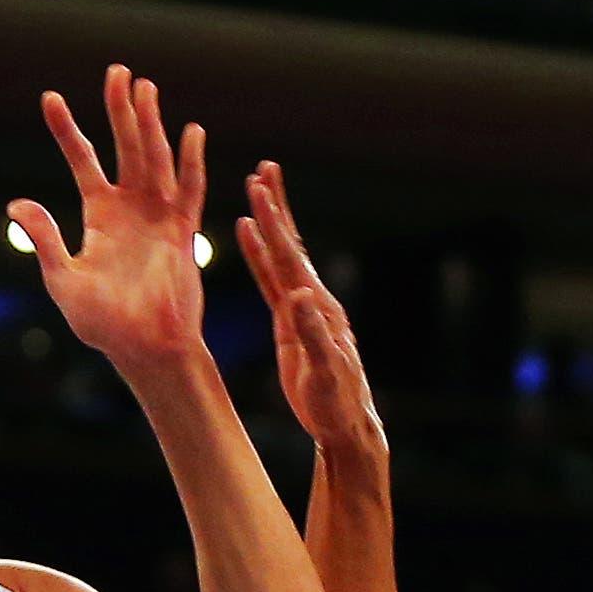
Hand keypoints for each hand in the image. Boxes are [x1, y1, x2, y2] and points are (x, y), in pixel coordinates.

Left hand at [9, 67, 206, 373]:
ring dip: (151, 125)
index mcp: (100, 217)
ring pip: (155, 159)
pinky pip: (189, 190)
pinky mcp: (183, 233)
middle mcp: (131, 209)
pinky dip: (191, 162)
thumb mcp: (64, 281)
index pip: (82, 161)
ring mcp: (159, 217)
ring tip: (145, 88)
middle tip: (116, 71)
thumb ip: (44, 239)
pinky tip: (190, 131)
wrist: (146, 349)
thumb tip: (17, 203)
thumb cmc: (104, 324)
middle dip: (120, 110)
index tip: (50, 98)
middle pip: (125, 147)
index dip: (67, 130)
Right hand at [237, 162, 383, 457]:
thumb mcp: (324, 371)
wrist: (344, 422)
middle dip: (276, 208)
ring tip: (257, 187)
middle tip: (264, 170)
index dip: (274, 224)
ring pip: (281, 256)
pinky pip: (270, 279)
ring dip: (269, 223)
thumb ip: (313, 334)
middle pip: (290, 244)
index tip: (258, 191)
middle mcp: (312, 299)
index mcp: (319, 307)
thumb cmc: (337, 401)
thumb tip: (300, 297)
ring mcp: (302, 308)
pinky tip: (248, 233)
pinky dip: (259, 254)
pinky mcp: (290, 320)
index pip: (291, 258)